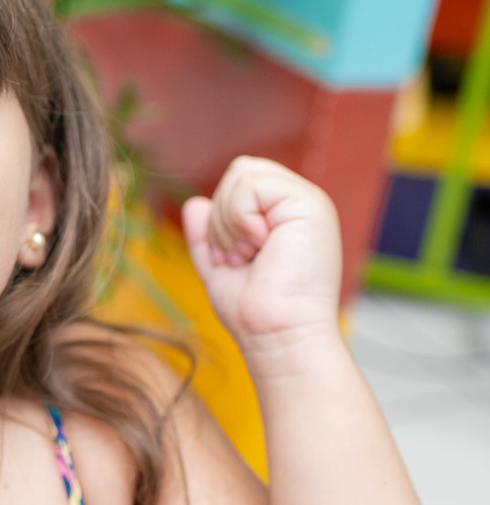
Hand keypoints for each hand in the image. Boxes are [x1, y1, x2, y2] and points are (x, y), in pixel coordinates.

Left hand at [181, 157, 342, 360]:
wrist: (276, 334)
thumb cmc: (254, 311)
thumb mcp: (219, 267)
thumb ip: (207, 236)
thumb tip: (194, 203)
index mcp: (283, 214)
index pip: (240, 181)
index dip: (223, 214)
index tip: (232, 257)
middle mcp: (299, 203)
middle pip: (240, 170)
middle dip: (223, 216)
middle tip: (239, 256)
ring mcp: (309, 201)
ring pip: (243, 173)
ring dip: (230, 221)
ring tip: (250, 255)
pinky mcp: (311, 204)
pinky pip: (252, 184)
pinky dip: (240, 218)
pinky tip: (260, 247)